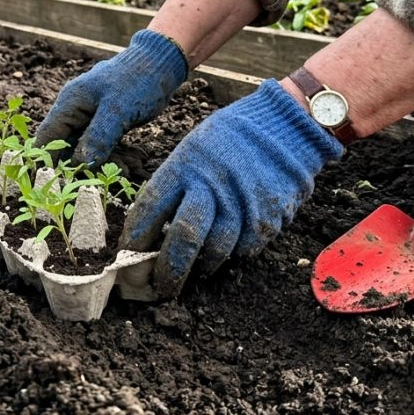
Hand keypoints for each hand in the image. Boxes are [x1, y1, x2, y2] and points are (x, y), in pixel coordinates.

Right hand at [35, 29, 187, 166]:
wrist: (161, 63)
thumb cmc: (138, 79)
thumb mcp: (118, 109)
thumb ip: (98, 136)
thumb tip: (81, 164)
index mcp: (70, 103)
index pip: (48, 137)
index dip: (48, 161)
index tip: (57, 185)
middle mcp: (76, 111)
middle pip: (67, 147)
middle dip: (84, 166)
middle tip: (104, 181)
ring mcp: (91, 117)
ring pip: (88, 149)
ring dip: (106, 163)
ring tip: (130, 169)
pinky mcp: (106, 122)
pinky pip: (104, 145)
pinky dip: (117, 156)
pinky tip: (134, 162)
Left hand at [120, 80, 343, 297]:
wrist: (286, 126)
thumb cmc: (232, 138)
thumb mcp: (194, 149)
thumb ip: (176, 186)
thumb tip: (154, 231)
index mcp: (185, 166)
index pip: (149, 209)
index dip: (134, 240)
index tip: (126, 260)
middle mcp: (211, 185)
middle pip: (183, 237)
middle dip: (169, 270)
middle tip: (160, 288)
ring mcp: (241, 202)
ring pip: (216, 250)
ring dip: (203, 266)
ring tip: (197, 271)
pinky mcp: (268, 216)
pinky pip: (245, 248)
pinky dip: (234, 253)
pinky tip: (230, 248)